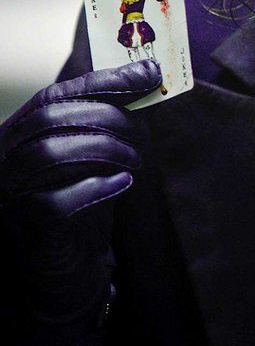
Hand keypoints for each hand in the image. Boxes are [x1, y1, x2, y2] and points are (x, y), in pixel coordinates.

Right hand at [0, 61, 160, 345]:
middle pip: (51, 118)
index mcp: (18, 134)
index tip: (150, 73)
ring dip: (104, 149)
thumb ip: (111, 120)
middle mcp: (3, 158)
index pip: (55, 95)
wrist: (66, 272)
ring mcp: (6, 194)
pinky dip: (92, 188)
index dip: (104, 81)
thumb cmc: (83, 206)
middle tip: (144, 131)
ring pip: (47, 152)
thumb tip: (149, 74)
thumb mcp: (95, 156)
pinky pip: (50, 203)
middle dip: (108, 116)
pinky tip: (121, 185)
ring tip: (136, 161)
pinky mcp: (21, 230)